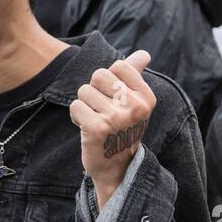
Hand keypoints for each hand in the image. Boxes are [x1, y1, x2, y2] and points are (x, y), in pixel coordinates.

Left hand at [70, 51, 156, 203]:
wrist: (116, 167)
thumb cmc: (122, 128)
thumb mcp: (134, 103)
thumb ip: (135, 75)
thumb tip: (144, 54)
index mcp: (146, 97)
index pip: (119, 66)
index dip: (109, 80)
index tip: (114, 98)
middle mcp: (135, 107)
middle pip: (99, 75)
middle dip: (94, 91)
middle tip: (102, 110)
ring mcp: (116, 118)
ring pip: (84, 90)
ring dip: (84, 105)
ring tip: (95, 120)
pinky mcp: (97, 128)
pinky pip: (75, 106)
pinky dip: (76, 116)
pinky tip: (87, 128)